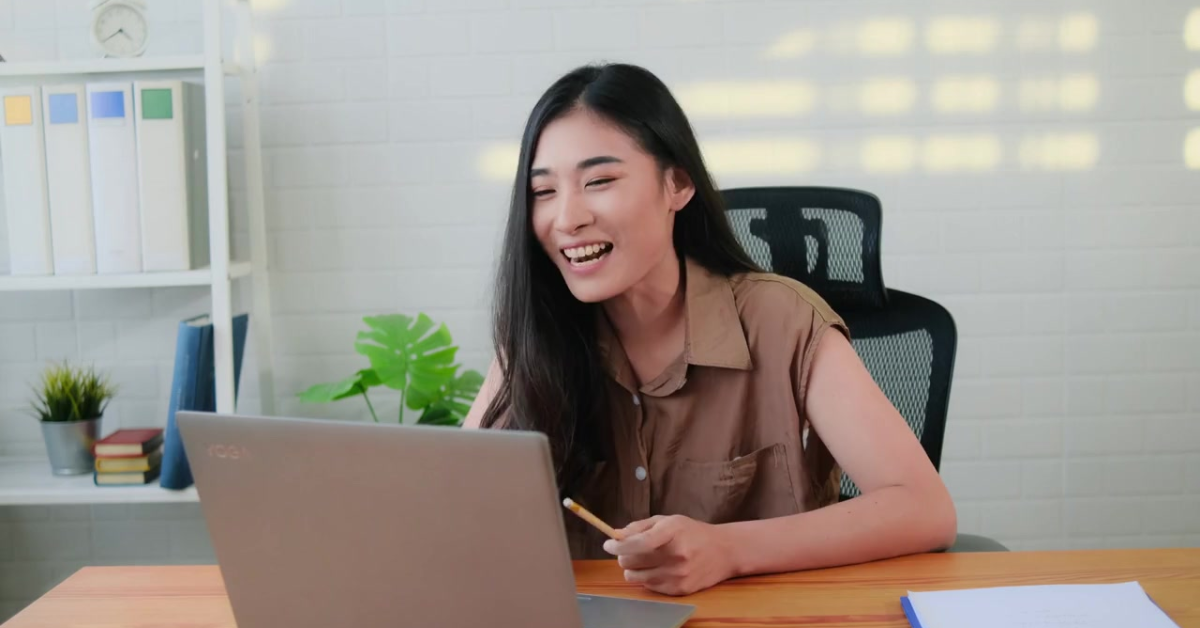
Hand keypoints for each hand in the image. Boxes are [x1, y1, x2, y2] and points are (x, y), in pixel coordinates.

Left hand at [602, 515, 735, 595]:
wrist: (724, 551)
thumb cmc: (693, 533)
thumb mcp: (669, 521)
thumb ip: (641, 527)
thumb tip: (616, 535)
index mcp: (672, 532)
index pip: (638, 543)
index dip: (618, 545)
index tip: (608, 544)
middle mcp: (676, 555)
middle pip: (631, 561)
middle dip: (623, 556)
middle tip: (629, 551)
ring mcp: (678, 574)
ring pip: (635, 577)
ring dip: (632, 568)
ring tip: (643, 561)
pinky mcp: (679, 589)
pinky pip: (648, 586)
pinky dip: (647, 578)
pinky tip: (658, 569)